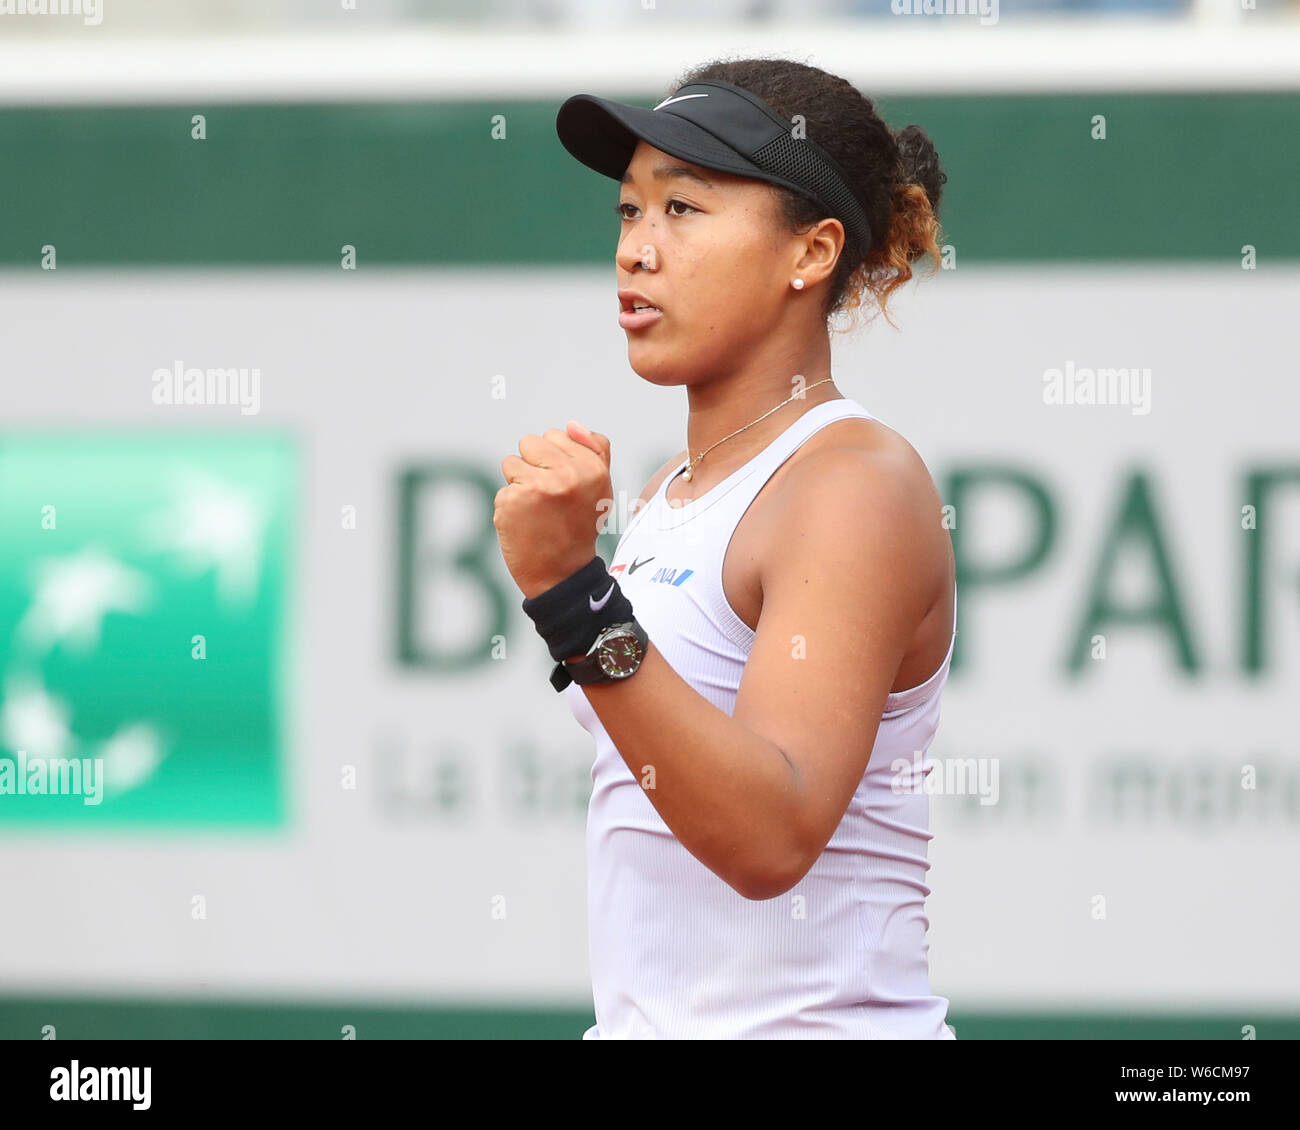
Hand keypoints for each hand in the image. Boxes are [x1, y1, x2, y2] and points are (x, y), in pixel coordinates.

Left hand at [494, 419, 613, 598]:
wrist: (562, 573)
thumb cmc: (579, 525)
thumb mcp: (599, 487)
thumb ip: (594, 450)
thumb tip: (572, 424)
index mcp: (592, 468)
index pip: (556, 435)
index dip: (556, 459)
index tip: (565, 486)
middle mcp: (566, 474)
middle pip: (531, 443)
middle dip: (534, 465)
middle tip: (548, 496)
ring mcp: (536, 487)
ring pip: (512, 463)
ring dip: (519, 483)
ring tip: (536, 509)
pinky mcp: (511, 501)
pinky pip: (503, 488)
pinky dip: (510, 505)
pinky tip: (525, 522)